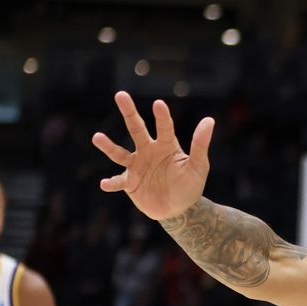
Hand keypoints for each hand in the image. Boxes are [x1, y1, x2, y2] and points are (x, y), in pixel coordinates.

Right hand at [92, 91, 214, 220]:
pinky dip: (112, 183)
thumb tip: (209, 120)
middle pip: (136, 129)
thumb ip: (200, 145)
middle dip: (129, 113)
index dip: (162, 117)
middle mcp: (148, 151)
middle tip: (121, 95)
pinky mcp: (130, 182)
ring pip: (120, 154)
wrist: (179, 210)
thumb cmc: (189, 185)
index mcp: (166, 146)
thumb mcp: (199, 167)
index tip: (159, 104)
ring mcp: (136, 166)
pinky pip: (119, 181)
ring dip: (109, 146)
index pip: (164, 128)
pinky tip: (105, 184)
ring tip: (97, 137)